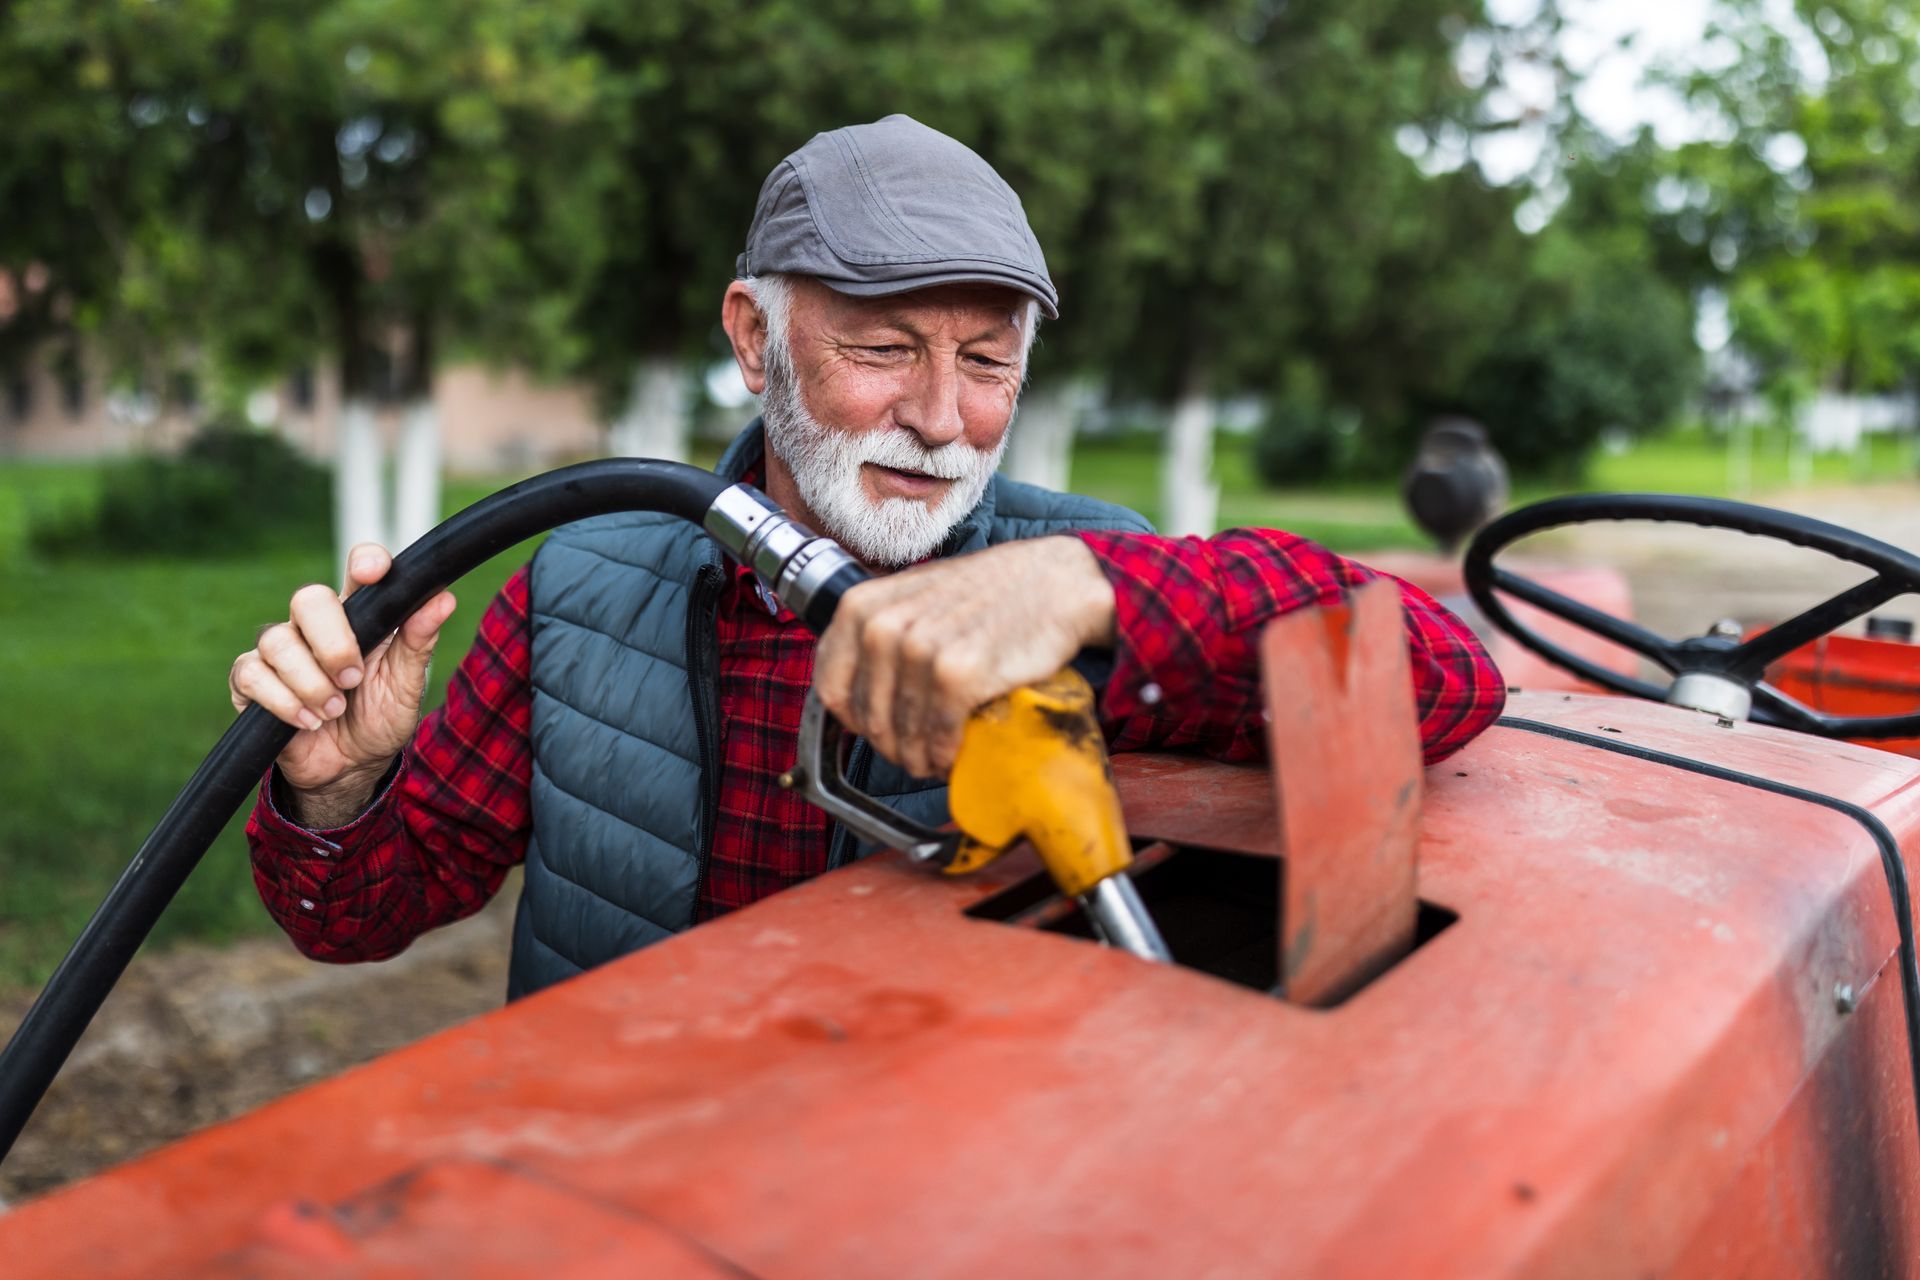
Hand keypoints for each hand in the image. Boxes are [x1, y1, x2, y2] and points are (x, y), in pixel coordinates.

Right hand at [228, 543, 457, 808]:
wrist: (350, 769)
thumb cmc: (380, 718)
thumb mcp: (407, 684)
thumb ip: (419, 642)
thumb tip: (444, 598)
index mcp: (360, 617)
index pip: (358, 570)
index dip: (365, 562)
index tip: (373, 573)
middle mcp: (315, 626)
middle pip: (308, 598)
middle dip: (332, 643)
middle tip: (352, 680)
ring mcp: (280, 651)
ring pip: (277, 641)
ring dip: (311, 683)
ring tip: (334, 711)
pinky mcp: (250, 680)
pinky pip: (251, 674)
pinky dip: (284, 702)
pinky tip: (308, 722)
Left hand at [812, 536, 1115, 778]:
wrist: (1052, 583)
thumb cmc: (986, 593)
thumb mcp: (913, 595)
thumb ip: (878, 630)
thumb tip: (856, 688)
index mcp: (861, 607)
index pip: (830, 687)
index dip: (852, 721)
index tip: (875, 731)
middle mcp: (883, 626)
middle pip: (868, 719)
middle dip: (890, 746)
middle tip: (913, 754)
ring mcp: (919, 649)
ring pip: (902, 734)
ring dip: (917, 759)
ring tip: (933, 761)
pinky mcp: (957, 675)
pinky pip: (937, 736)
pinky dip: (944, 756)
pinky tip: (952, 756)